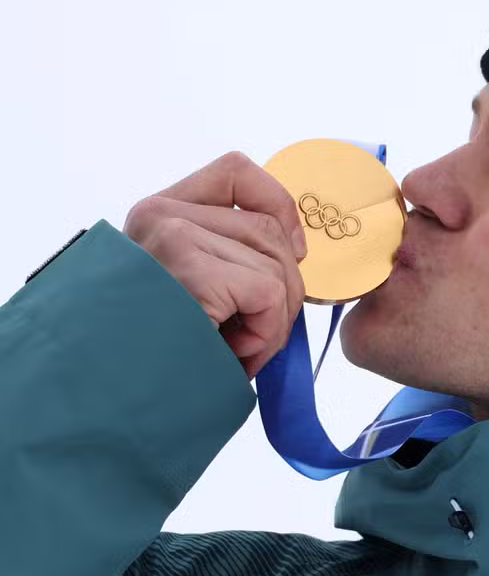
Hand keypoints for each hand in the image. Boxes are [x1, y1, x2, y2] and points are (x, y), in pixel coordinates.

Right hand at [124, 151, 307, 378]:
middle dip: (284, 290)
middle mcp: (161, 217)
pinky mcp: (191, 272)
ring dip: (273, 322)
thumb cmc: (153, 355)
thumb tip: (295, 251)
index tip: (294, 251)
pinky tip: (233, 355)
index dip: (280, 207)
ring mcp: (175, 239)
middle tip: (255, 335)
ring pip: (276, 266)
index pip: (236, 172)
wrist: (106, 403)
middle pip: (268, 229)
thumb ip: (228, 257)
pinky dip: (265, 334)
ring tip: (235, 351)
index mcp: (159, 215)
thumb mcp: (188, 291)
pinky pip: (270, 294)